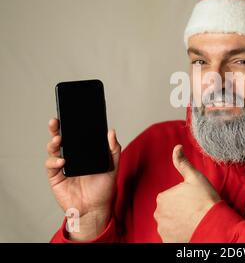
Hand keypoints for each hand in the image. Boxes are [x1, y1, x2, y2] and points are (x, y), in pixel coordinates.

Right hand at [45, 118, 120, 240]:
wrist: (95, 208)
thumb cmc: (104, 188)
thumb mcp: (113, 167)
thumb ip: (113, 150)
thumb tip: (111, 131)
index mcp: (84, 152)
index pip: (76, 135)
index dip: (72, 125)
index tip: (71, 114)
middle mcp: (71, 156)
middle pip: (61, 139)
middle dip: (56, 128)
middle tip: (56, 121)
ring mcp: (62, 166)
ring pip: (53, 150)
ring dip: (53, 143)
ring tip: (58, 138)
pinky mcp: (56, 177)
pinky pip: (51, 166)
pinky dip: (54, 161)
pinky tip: (62, 160)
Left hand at [154, 145, 220, 242]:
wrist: (214, 224)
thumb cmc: (205, 200)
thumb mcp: (195, 177)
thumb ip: (182, 163)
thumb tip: (177, 147)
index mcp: (163, 198)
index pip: (170, 197)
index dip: (182, 197)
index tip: (193, 199)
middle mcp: (159, 214)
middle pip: (168, 210)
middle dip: (178, 211)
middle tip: (194, 210)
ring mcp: (163, 229)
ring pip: (170, 223)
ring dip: (178, 223)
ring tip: (193, 221)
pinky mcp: (168, 241)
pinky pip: (171, 236)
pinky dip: (178, 234)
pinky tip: (189, 230)